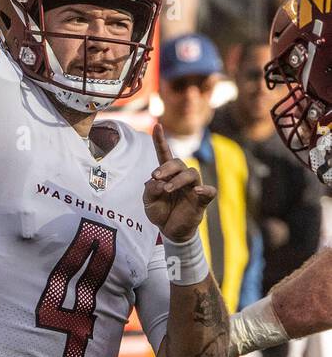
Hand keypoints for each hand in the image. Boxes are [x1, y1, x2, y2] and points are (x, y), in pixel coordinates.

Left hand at [144, 123, 216, 242]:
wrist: (170, 231)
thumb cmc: (160, 212)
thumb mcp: (148, 202)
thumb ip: (149, 190)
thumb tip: (157, 182)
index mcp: (167, 175)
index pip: (164, 155)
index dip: (160, 140)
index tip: (156, 125)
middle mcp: (182, 177)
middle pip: (178, 163)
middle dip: (166, 168)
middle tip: (156, 176)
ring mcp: (193, 187)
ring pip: (192, 173)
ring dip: (178, 179)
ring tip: (167, 189)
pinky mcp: (202, 200)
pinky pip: (209, 191)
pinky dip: (204, 190)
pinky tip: (196, 191)